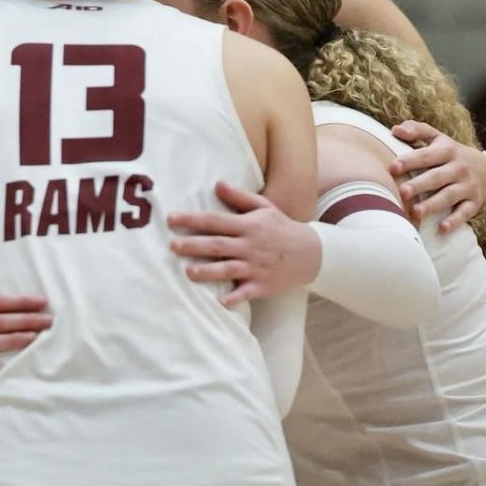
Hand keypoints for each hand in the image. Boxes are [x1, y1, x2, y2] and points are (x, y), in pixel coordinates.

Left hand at [168, 181, 320, 306]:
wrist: (313, 253)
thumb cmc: (282, 228)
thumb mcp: (264, 208)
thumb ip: (239, 197)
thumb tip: (216, 183)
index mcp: (249, 225)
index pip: (216, 221)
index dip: (192, 220)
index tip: (171, 219)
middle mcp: (251, 246)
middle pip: (218, 245)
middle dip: (194, 245)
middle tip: (172, 246)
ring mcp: (257, 267)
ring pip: (229, 269)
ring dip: (208, 272)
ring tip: (188, 272)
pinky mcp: (263, 285)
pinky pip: (246, 292)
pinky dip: (234, 298)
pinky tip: (219, 302)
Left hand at [390, 121, 485, 232]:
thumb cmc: (450, 155)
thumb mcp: (438, 139)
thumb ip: (418, 130)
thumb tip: (395, 129)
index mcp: (447, 151)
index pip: (426, 155)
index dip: (410, 161)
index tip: (393, 167)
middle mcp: (458, 168)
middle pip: (437, 177)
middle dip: (420, 185)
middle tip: (402, 192)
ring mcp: (468, 186)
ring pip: (449, 196)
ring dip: (433, 204)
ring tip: (415, 212)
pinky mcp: (475, 202)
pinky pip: (465, 213)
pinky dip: (455, 221)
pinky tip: (442, 229)